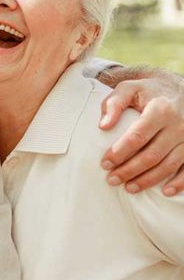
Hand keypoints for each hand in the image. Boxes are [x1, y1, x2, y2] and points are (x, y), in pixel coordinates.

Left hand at [99, 75, 183, 195]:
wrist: (177, 89)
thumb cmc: (148, 91)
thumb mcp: (129, 88)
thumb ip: (113, 104)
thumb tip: (103, 126)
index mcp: (160, 109)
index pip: (137, 136)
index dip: (120, 152)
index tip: (104, 163)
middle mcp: (178, 124)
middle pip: (152, 154)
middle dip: (130, 170)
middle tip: (111, 179)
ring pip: (169, 165)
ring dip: (148, 179)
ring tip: (129, 188)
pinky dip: (179, 182)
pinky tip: (165, 191)